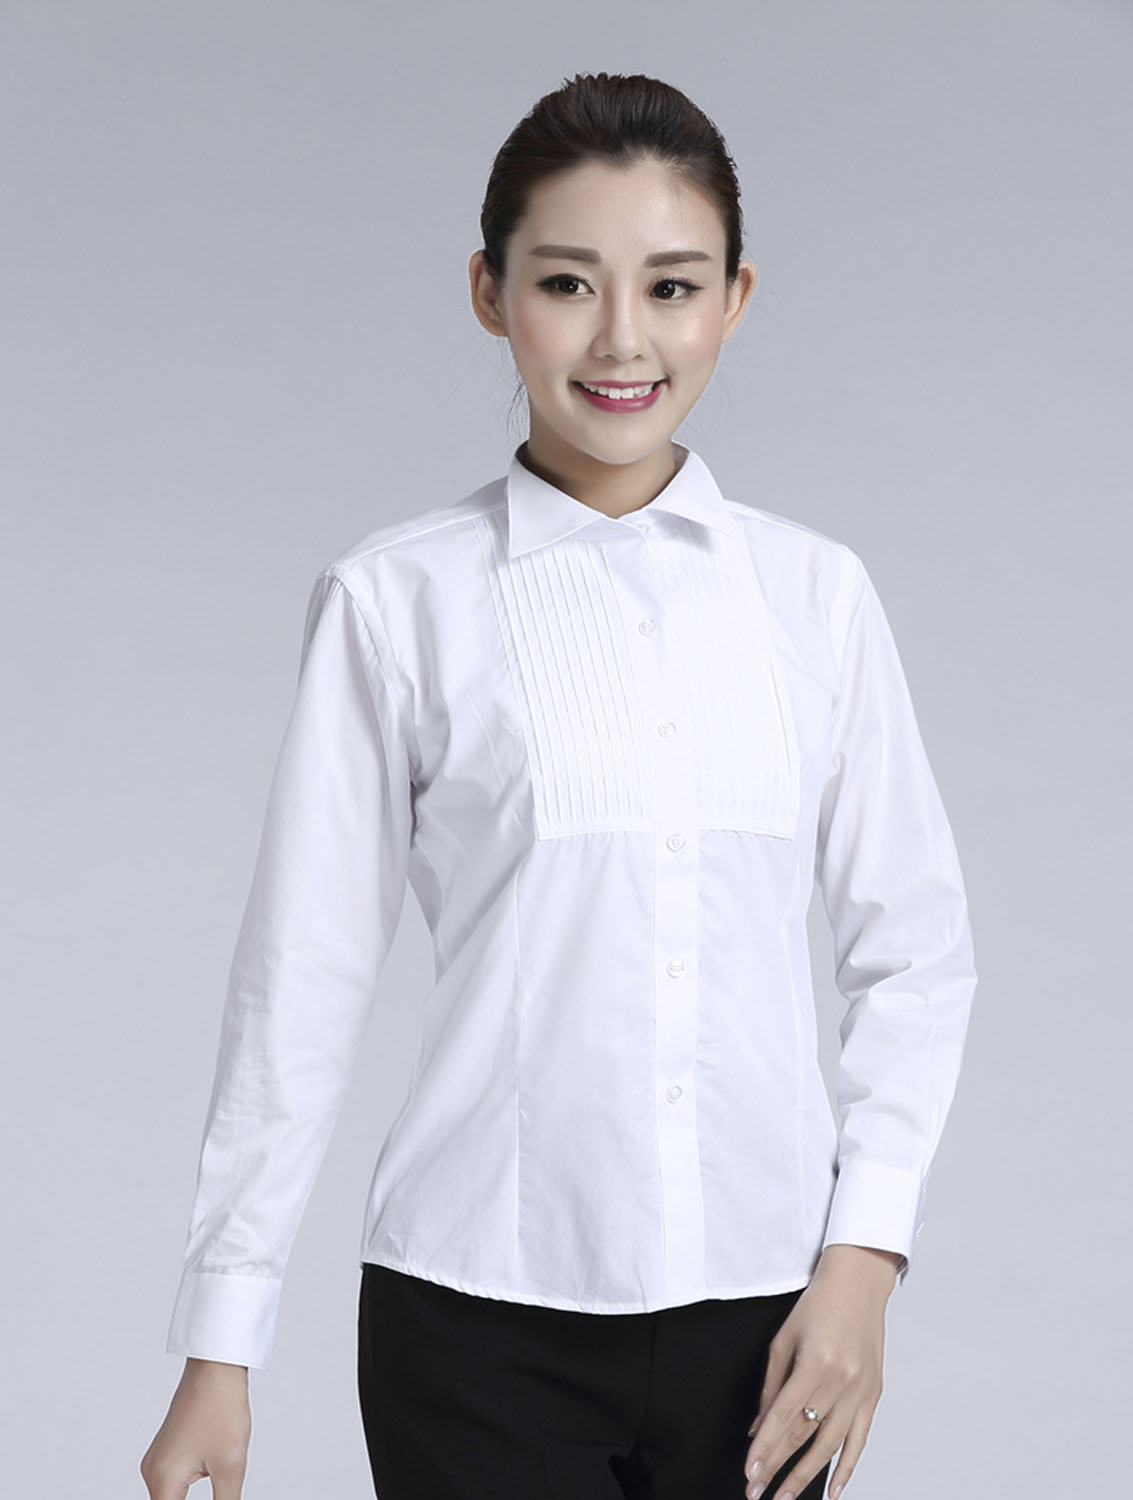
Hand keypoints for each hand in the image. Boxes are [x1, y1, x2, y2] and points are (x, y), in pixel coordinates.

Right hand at [140, 1358, 251, 1498]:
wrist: (217, 1366)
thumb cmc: (221, 1408)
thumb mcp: (230, 1466)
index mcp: (162, 1481)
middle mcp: (153, 1472)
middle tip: (222, 1493)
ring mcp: (158, 1459)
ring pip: (171, 1498)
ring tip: (219, 1483)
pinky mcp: (169, 1450)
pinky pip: (175, 1482)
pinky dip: (187, 1492)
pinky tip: (211, 1483)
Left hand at [742, 1244, 897, 1498]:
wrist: (859, 1284)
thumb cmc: (817, 1305)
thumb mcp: (783, 1339)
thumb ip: (770, 1387)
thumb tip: (757, 1428)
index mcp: (815, 1362)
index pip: (784, 1416)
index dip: (765, 1448)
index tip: (749, 1472)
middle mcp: (842, 1380)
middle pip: (805, 1434)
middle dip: (778, 1467)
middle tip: (757, 1491)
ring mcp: (861, 1390)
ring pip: (831, 1445)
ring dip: (806, 1476)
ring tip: (784, 1496)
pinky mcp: (874, 1395)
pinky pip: (860, 1440)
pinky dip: (846, 1468)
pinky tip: (832, 1490)